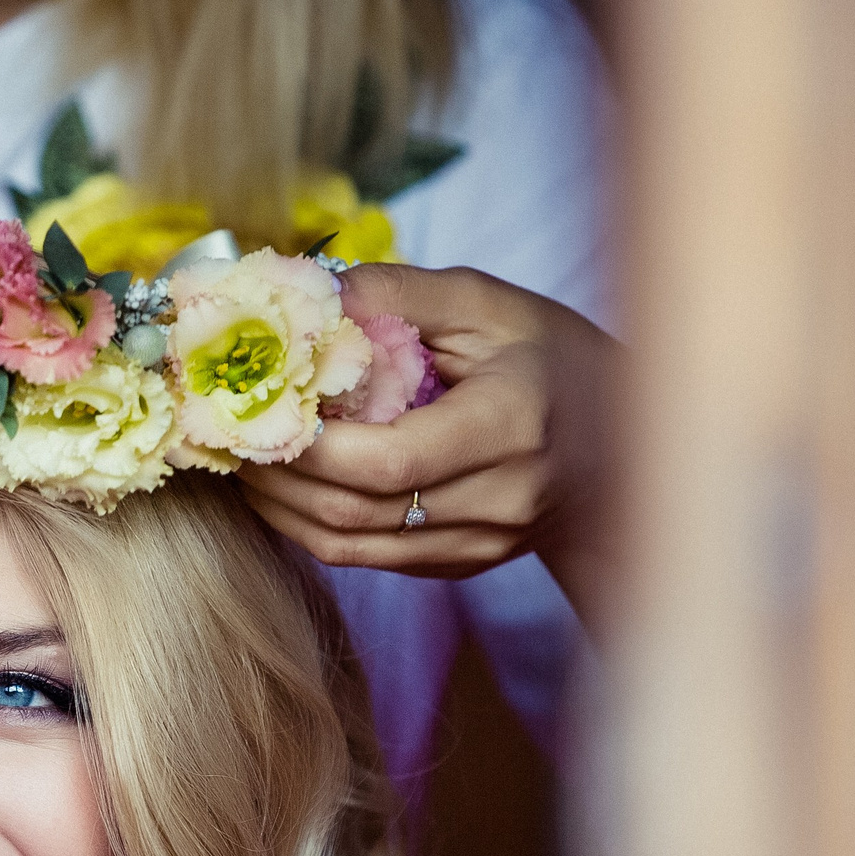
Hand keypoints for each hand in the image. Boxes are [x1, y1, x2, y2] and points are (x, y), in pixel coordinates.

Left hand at [237, 264, 614, 618]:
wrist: (631, 446)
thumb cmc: (555, 359)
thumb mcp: (490, 305)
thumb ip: (398, 295)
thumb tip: (308, 290)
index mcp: (511, 426)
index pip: (390, 461)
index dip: (312, 444)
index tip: (260, 407)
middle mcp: (497, 500)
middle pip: (353, 509)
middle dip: (275, 473)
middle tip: (224, 431)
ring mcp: (476, 544)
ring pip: (345, 545)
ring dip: (278, 505)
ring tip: (240, 457)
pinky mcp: (456, 566)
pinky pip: (361, 556)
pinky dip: (307, 521)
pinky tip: (282, 483)